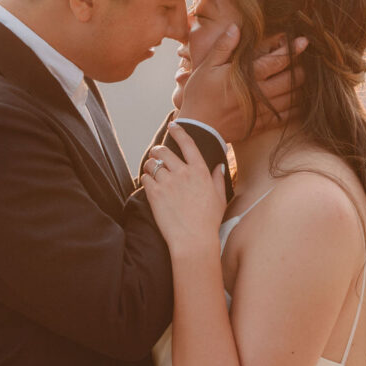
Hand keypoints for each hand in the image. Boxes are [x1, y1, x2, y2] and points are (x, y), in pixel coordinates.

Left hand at [141, 123, 226, 256]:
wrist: (194, 240)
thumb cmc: (208, 222)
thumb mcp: (219, 198)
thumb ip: (218, 179)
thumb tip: (218, 166)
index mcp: (200, 172)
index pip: (188, 144)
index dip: (179, 132)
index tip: (173, 126)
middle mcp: (183, 173)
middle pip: (164, 151)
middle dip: (157, 151)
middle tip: (155, 155)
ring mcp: (168, 183)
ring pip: (152, 164)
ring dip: (149, 166)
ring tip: (151, 171)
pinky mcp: (155, 194)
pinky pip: (145, 178)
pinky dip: (145, 179)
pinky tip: (149, 185)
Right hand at [179, 26, 306, 142]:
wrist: (197, 129)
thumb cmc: (199, 96)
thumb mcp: (207, 67)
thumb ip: (224, 47)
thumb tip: (235, 27)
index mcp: (248, 77)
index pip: (277, 61)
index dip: (292, 50)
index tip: (304, 42)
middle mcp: (259, 94)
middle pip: (290, 80)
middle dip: (300, 70)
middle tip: (302, 63)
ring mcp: (261, 112)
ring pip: (291, 98)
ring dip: (300, 89)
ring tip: (302, 81)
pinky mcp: (260, 126)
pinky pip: (285, 118)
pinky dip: (295, 110)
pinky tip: (298, 105)